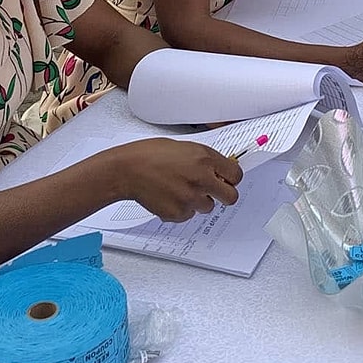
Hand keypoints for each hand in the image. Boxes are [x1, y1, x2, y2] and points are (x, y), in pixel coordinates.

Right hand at [104, 138, 241, 221]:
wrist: (126, 170)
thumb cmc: (150, 155)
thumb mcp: (184, 147)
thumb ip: (205, 160)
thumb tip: (220, 169)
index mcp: (205, 158)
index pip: (236, 175)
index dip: (231, 178)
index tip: (226, 180)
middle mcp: (201, 179)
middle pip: (231, 197)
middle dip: (224, 195)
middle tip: (213, 192)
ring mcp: (190, 198)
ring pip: (207, 207)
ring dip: (198, 201)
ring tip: (179, 189)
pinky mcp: (178, 213)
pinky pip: (188, 215)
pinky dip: (181, 209)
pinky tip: (168, 196)